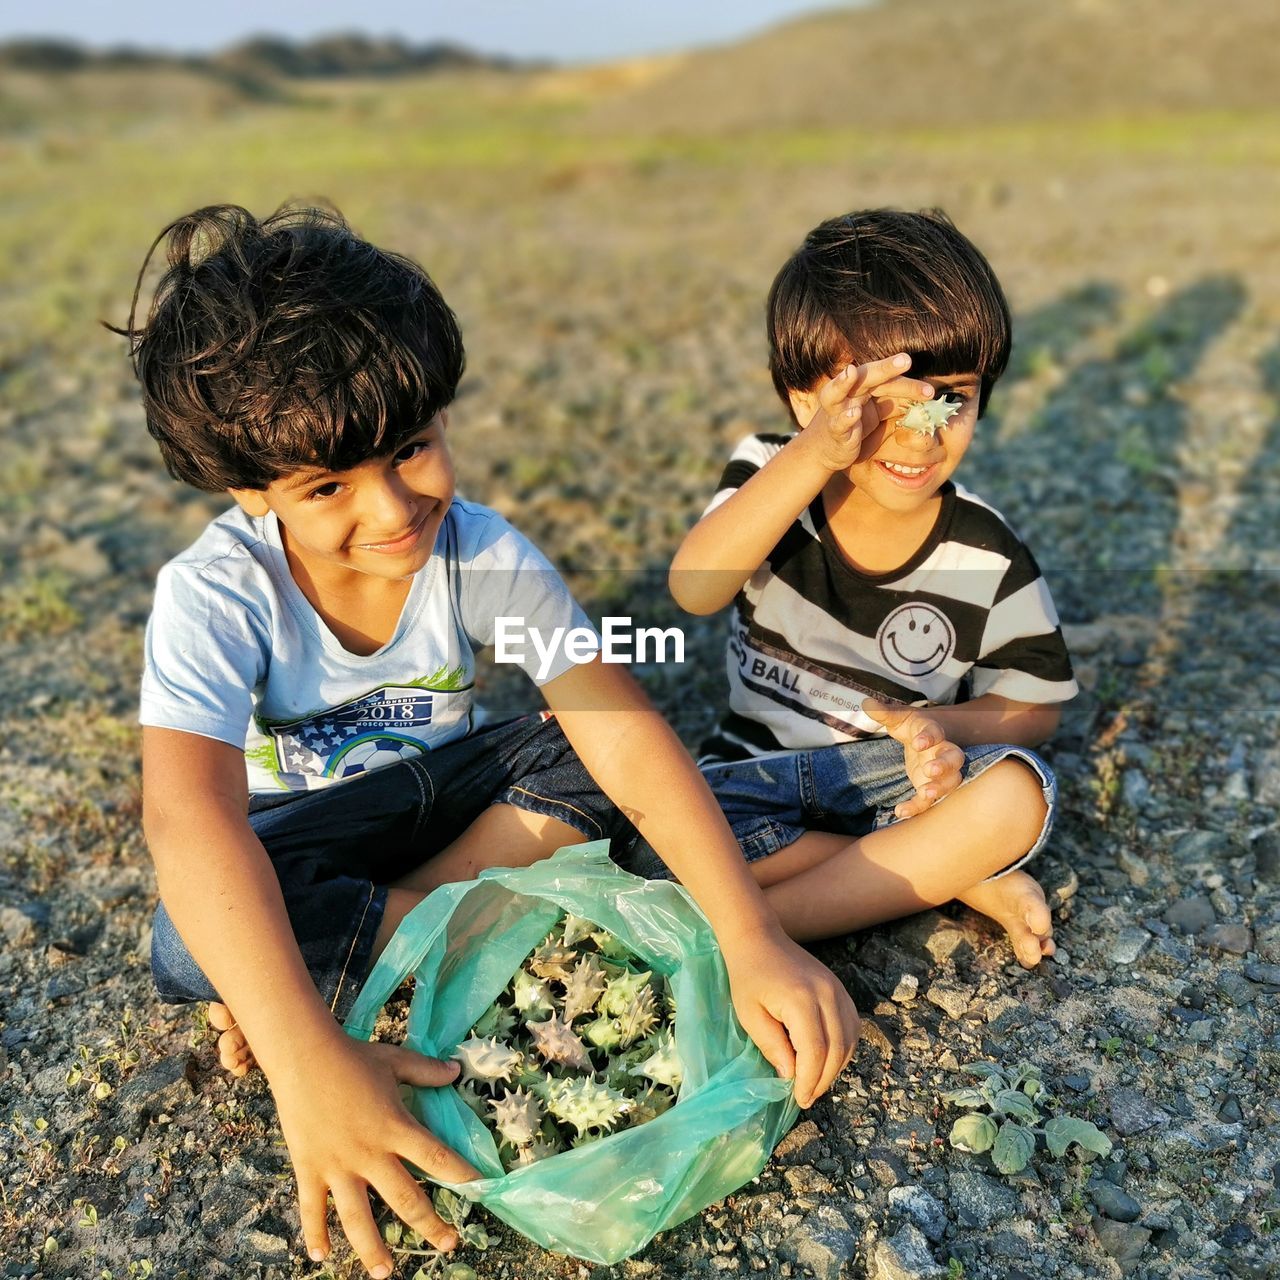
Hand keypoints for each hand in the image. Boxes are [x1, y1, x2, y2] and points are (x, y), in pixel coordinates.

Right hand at [268, 1035, 479, 1276]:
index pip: (436, 1158)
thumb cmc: (353, 1057)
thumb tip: (457, 1070)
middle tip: (449, 1245)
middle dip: (429, 1225)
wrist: (304, 1056)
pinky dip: (315, 1234)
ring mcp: (338, 1166)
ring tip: (386, 1273)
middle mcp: (370, 1154)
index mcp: (395, 1127)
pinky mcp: (310, 1169)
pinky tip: (322, 1256)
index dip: (461, 1175)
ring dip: (373, 1248)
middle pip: (405, 1198)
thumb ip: (426, 1071)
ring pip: (358, 1217)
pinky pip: (312, 1209)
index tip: (481, 1191)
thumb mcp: (395, 1061)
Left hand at [720, 923, 860, 1107]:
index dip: (809, 1081)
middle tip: (806, 1097)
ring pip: (849, 1040)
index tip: (799, 1099)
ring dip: (836, 1067)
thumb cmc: (748, 976)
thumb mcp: (749, 1015)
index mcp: (802, 1000)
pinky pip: (851, 1025)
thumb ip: (772, 1046)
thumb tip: (792, 1076)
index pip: (815, 1051)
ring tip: (814, 1082)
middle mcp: (827, 994)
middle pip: (837, 1049)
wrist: (759, 938)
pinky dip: (844, 1047)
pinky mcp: (840, 988)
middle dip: (823, 1080)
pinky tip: (826, 1059)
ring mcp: (838, 989)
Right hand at [801, 353, 934, 472]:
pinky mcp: (833, 432)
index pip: (884, 378)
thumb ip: (897, 401)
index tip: (919, 370)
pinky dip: (844, 419)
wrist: (824, 450)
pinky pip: (837, 424)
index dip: (901, 375)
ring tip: (851, 372)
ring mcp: (836, 411)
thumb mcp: (878, 412)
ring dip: (844, 383)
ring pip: (837, 393)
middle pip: (865, 376)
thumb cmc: (855, 427)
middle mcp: (847, 394)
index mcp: (861, 387)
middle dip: (884, 368)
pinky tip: (854, 414)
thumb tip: (927, 395)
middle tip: (906, 359)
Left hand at [862, 696, 964, 818]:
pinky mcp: (931, 788)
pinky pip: (929, 800)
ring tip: (925, 795)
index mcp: (933, 732)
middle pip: (954, 758)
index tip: (918, 742)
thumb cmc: (911, 727)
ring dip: (940, 789)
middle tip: (930, 771)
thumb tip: (866, 702)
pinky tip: (900, 812)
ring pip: (950, 782)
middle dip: (944, 765)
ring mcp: (941, 773)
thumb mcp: (898, 718)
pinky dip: (918, 807)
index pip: (936, 732)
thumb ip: (883, 712)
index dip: (929, 737)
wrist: (923, 740)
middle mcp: (942, 752)